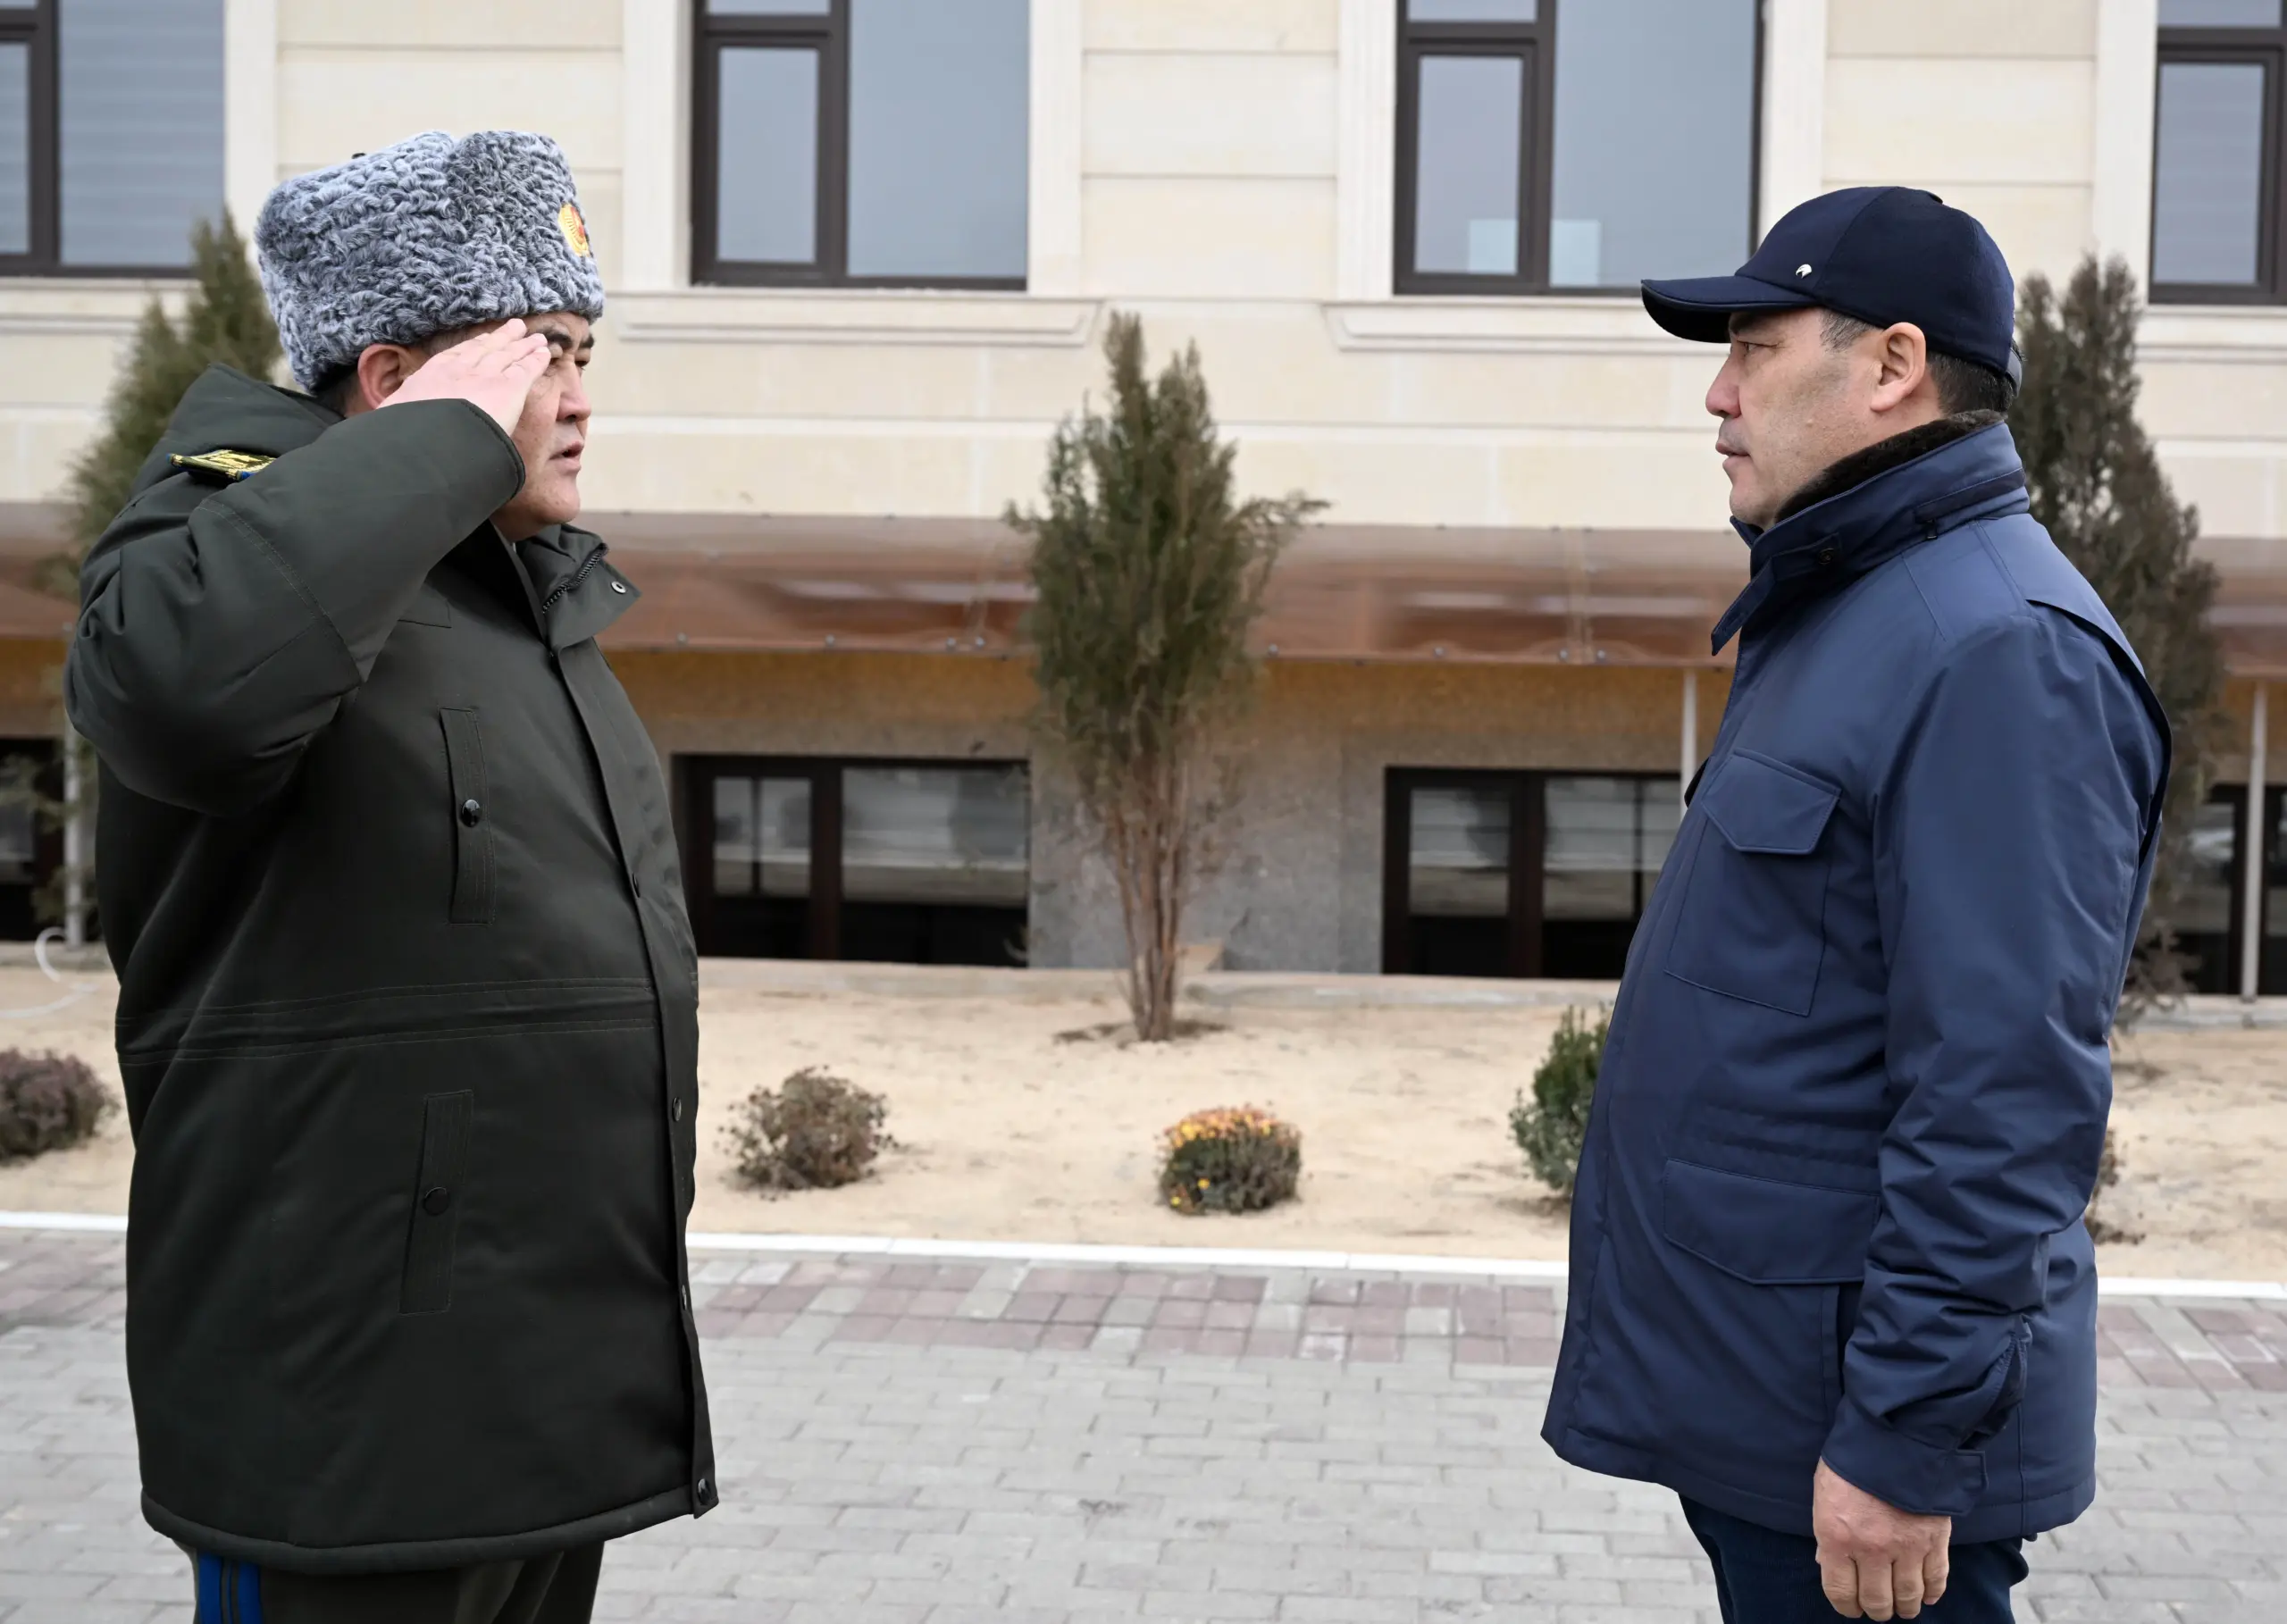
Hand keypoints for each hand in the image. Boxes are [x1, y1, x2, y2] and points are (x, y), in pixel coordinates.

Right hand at [379, 319, 550, 435]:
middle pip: (487, 349)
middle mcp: (459, 370)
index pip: (456, 356)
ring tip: (536, 337)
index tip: (484, 339)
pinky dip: (537, 359)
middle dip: (502, 338)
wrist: (426, 441)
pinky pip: (526, 370)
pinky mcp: (508, 389)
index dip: (474, 347)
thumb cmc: (405, 435)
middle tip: (516, 327)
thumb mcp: (395, 418)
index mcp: (431, 376)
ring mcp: (484, 377)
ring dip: (523, 345)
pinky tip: (546, 352)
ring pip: (509, 355)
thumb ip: (401, 414)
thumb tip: (391, 421)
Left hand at [1813, 1459, 1949, 1619]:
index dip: (1846, 1606)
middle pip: (1877, 1601)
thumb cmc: (1851, 1463)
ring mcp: (1906, 1547)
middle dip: (1876, 1610)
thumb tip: (1828, 1564)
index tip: (1850, 1608)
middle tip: (1877, 1608)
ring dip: (1904, 1607)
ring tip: (1902, 1607)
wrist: (1893, 1436)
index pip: (1841, 1592)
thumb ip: (1828, 1533)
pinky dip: (1932, 1592)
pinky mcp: (1935, 1539)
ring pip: (1908, 1596)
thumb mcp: (1825, 1496)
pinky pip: (1936, 1578)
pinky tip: (1926, 1595)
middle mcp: (1872, 1549)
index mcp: (1838, 1537)